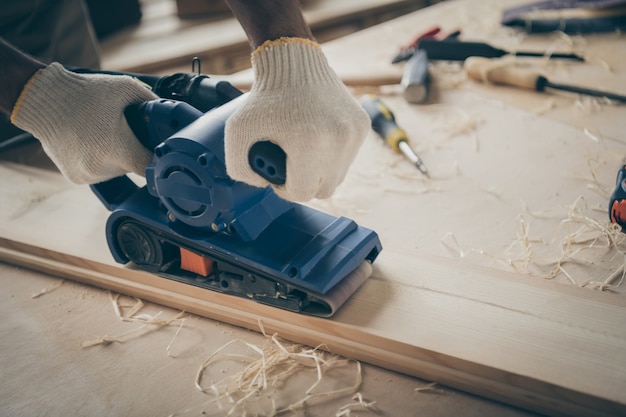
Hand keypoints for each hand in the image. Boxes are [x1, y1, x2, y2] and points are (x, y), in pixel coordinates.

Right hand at [11, 63, 156, 183]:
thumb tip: (172, 112)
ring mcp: (88, 175)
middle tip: (126, 132)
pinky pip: (99, 173)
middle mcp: (103, 168)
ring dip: (117, 158)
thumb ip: (153, 102)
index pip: (151, 168)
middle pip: (133, 168)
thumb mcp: (126, 89)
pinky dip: (100, 161)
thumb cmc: (85, 93)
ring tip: (105, 134)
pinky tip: (92, 143)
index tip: (160, 153)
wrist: (42, 100)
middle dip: (134, 151)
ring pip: (116, 171)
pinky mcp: (77, 178)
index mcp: (119, 150)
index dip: (158, 160)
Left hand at [224, 38, 369, 201]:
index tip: (278, 174)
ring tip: (302, 151)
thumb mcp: (237, 132)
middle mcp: (338, 140)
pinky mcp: (362, 126)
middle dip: (304, 183)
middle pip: (323, 189)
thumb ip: (240, 168)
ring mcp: (353, 133)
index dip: (285, 189)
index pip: (302, 192)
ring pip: (338, 176)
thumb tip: (263, 184)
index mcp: (309, 143)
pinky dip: (332, 155)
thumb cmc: (263, 98)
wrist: (293, 62)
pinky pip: (347, 157)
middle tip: (290, 167)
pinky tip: (317, 137)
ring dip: (320, 171)